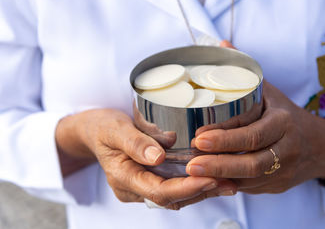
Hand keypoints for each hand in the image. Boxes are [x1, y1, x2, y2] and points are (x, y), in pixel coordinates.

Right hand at [56, 109, 236, 208]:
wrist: (94, 131)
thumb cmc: (102, 127)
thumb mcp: (114, 129)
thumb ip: (134, 142)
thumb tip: (158, 157)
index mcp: (122, 177)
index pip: (158, 191)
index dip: (186, 188)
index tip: (210, 178)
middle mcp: (133, 188)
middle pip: (171, 198)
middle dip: (201, 191)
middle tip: (229, 183)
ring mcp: (141, 187)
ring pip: (175, 197)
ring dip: (201, 190)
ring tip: (228, 182)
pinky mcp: (149, 180)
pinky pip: (173, 187)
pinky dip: (193, 184)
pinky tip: (213, 177)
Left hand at [186, 43, 324, 193]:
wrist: (319, 145)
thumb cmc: (287, 115)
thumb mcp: (270, 90)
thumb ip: (244, 72)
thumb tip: (221, 44)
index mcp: (284, 123)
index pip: (254, 133)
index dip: (226, 137)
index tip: (200, 136)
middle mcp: (287, 149)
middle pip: (253, 161)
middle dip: (219, 163)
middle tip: (191, 161)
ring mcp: (283, 171)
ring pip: (251, 179)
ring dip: (221, 178)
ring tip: (193, 173)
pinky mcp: (278, 186)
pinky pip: (252, 188)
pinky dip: (230, 185)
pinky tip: (209, 182)